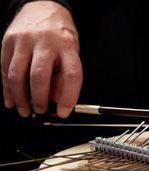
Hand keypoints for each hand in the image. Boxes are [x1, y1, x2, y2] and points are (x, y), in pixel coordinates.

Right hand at [1, 1, 82, 117]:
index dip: (68, 98)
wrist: (42, 7)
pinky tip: (11, 100)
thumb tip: (56, 101)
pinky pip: (5, 69)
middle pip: (39, 76)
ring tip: (25, 110)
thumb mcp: (71, 53)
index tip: (63, 112)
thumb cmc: (59, 34)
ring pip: (17, 75)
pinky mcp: (8, 41)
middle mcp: (45, 42)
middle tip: (40, 110)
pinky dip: (7, 89)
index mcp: (67, 46)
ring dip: (20, 98)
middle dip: (39, 99)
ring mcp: (24, 40)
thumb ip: (64, 77)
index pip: (71, 75)